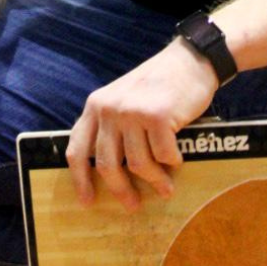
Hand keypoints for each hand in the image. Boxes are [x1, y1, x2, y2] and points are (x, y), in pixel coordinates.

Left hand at [66, 39, 218, 211]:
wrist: (189, 60)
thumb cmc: (158, 86)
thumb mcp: (123, 99)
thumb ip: (111, 126)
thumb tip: (107, 173)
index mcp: (96, 105)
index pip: (77, 149)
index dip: (80, 180)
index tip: (87, 202)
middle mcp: (109, 108)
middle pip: (107, 165)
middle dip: (121, 190)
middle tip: (133, 205)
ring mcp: (132, 112)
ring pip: (139, 165)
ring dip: (156, 181)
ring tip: (166, 187)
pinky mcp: (157, 116)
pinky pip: (164, 156)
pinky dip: (173, 163)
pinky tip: (178, 160)